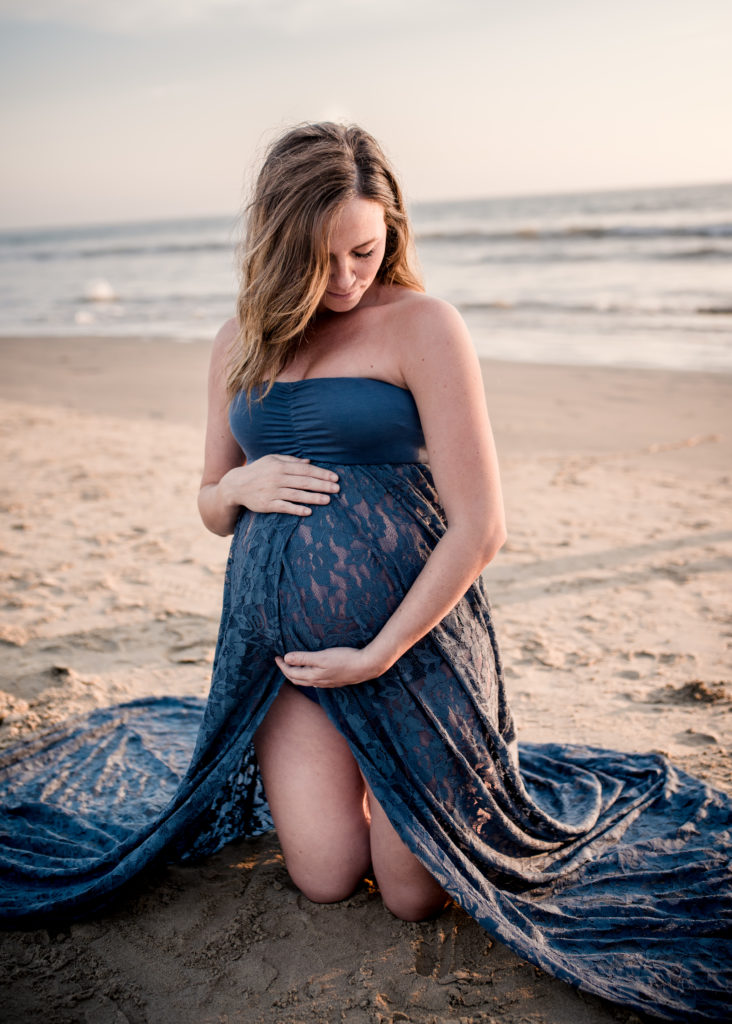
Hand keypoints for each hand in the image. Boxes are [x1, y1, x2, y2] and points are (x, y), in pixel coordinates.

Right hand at [222, 454, 338, 515]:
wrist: (236, 485)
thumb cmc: (258, 471)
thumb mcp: (272, 460)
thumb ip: (290, 460)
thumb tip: (309, 461)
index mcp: (280, 466)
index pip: (305, 469)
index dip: (321, 473)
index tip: (335, 477)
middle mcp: (277, 478)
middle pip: (304, 482)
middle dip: (322, 485)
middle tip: (337, 489)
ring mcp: (272, 492)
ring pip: (297, 495)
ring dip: (313, 497)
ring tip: (328, 500)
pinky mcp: (267, 504)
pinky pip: (284, 507)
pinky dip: (297, 509)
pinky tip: (308, 511)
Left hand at [275, 646, 385, 688]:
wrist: (365, 666)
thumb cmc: (344, 659)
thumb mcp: (322, 656)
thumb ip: (304, 658)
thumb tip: (286, 658)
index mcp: (313, 676)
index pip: (291, 673)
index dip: (282, 665)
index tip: (277, 656)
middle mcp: (318, 682)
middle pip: (296, 679)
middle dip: (287, 670)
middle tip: (281, 660)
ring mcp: (326, 683)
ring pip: (306, 681)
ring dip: (297, 674)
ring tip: (293, 665)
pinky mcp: (334, 681)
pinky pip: (315, 681)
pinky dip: (307, 676)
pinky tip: (311, 671)